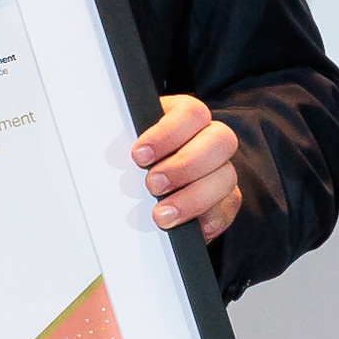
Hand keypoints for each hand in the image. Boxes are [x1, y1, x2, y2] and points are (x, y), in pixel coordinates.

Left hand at [134, 93, 242, 240]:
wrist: (144, 191)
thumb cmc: (137, 161)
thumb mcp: (129, 144)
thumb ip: (125, 142)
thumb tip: (111, 152)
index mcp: (186, 117)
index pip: (191, 113)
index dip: (168, 134)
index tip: (139, 155)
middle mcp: (210, 139)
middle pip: (221, 140)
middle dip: (185, 165)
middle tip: (153, 185)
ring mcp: (222, 170)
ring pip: (227, 177)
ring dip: (193, 198)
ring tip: (161, 214)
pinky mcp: (226, 202)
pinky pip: (226, 209)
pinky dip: (204, 219)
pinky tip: (180, 225)